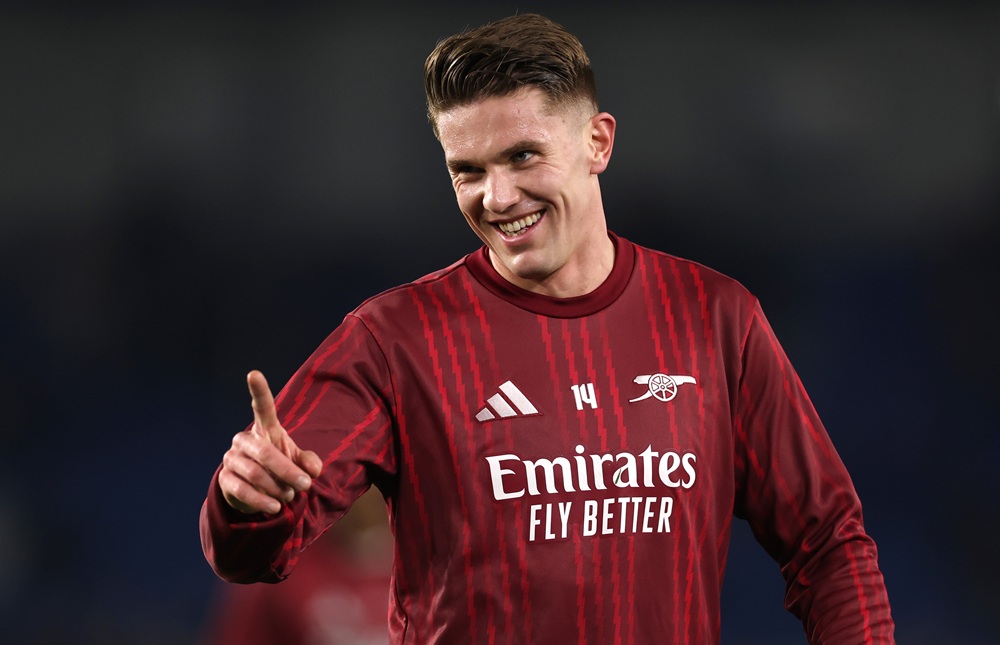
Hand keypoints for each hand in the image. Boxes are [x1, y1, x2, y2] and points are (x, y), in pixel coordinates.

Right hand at [218, 371, 322, 514]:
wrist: (256, 491)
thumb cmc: (280, 468)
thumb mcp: (298, 462)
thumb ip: (309, 462)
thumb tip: (313, 470)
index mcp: (264, 429)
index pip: (262, 407)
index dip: (259, 391)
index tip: (253, 373)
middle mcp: (244, 440)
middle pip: (265, 453)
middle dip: (288, 471)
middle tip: (306, 485)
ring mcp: (231, 459)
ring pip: (255, 474)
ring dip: (277, 488)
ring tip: (290, 496)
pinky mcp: (225, 479)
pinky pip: (243, 490)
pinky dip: (262, 500)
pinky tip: (275, 507)